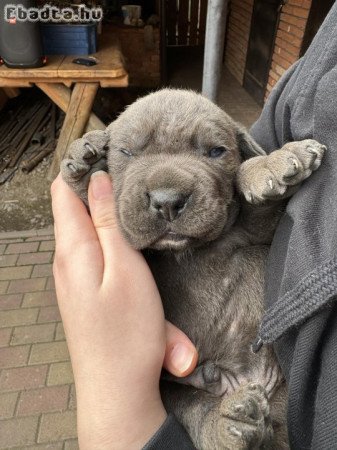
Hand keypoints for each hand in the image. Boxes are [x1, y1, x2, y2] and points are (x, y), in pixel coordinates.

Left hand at [51, 172, 196, 448]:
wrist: (118, 391)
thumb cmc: (127, 332)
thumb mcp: (125, 268)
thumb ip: (109, 223)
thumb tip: (97, 182)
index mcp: (72, 249)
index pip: (63, 191)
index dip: (81, 168)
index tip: (109, 152)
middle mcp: (65, 261)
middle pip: (75, 210)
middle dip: (100, 190)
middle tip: (133, 176)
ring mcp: (73, 278)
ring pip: (88, 233)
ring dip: (110, 218)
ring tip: (137, 203)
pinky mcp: (85, 293)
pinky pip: (95, 256)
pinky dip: (112, 242)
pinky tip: (132, 246)